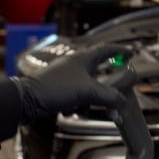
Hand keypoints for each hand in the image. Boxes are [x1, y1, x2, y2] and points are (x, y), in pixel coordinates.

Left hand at [12, 44, 131, 120]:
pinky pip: (77, 93)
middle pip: (98, 67)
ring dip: (92, 94)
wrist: (28, 99)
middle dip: (108, 78)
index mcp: (83, 59)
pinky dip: (80, 101)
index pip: (106, 50)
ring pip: (88, 83)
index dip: (120, 50)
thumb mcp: (87, 92)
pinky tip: (73, 109)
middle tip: (117, 84)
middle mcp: (75, 64)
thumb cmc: (56, 89)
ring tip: (91, 104)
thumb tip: (122, 101)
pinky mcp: (60, 87)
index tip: (130, 53)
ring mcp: (66, 76)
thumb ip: (108, 96)